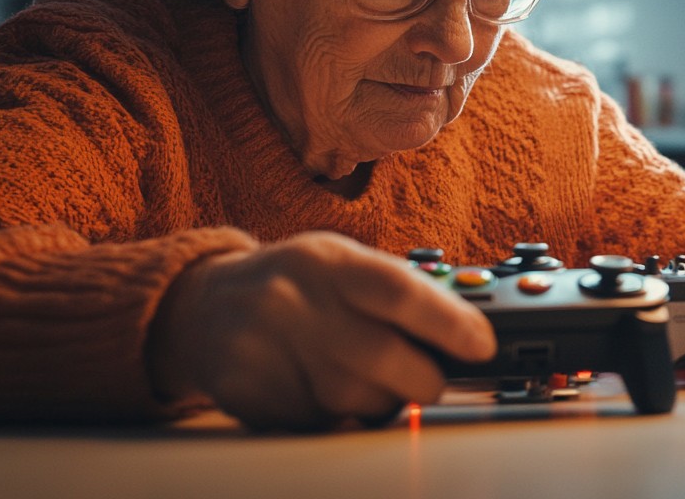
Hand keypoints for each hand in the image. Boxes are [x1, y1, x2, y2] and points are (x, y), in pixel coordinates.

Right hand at [148, 232, 495, 429]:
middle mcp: (292, 300)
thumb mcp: (339, 263)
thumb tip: (466, 330)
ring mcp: (265, 349)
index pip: (398, 291)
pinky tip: (327, 393)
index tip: (481, 345)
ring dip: (381, 402)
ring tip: (372, 382)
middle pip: (381, 358)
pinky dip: (338, 418)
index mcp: (326, 261)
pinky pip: (318, 423)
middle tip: (431, 380)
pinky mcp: (248, 394)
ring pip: (354, 401)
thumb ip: (396, 290)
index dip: (449, 322)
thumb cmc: (293, 284)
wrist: (202, 308)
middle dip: (423, 379)